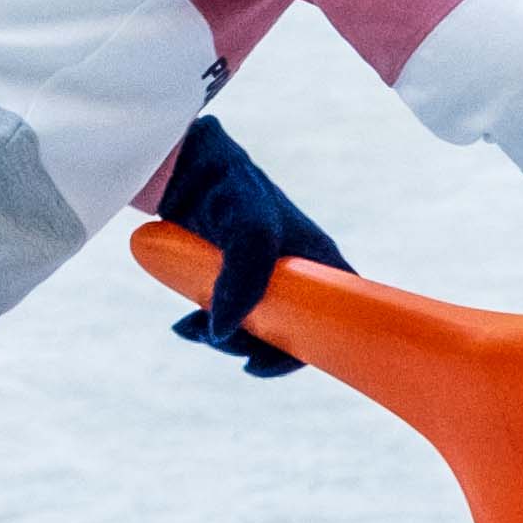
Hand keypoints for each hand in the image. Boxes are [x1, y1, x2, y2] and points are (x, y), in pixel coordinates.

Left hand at [150, 122, 345, 378]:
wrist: (185, 162)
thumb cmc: (230, 188)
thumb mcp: (250, 228)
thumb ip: (245, 279)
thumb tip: (226, 333)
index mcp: (320, 263)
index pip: (338, 319)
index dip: (314, 348)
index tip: (271, 360)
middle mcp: (299, 272)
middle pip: (292, 331)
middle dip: (255, 347)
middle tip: (221, 341)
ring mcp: (266, 274)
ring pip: (257, 326)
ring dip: (224, 338)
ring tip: (192, 328)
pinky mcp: (235, 274)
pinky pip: (231, 313)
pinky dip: (208, 325)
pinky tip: (184, 324)